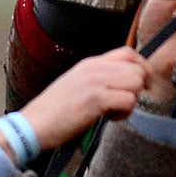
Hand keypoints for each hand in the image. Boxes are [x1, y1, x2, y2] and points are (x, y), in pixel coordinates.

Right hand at [17, 46, 145, 149]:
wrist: (32, 124)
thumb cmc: (53, 111)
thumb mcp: (77, 84)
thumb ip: (98, 78)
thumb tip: (122, 82)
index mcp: (90, 63)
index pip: (129, 53)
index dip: (142, 68)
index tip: (143, 84)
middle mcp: (95, 68)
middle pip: (137, 69)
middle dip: (137, 89)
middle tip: (123, 103)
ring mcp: (95, 81)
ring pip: (136, 83)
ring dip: (130, 101)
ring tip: (113, 111)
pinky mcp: (96, 99)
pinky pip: (128, 100)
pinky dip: (124, 113)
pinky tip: (108, 118)